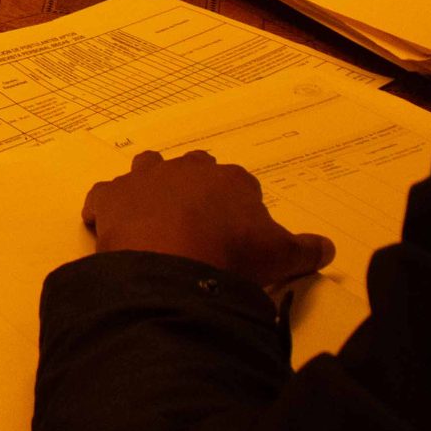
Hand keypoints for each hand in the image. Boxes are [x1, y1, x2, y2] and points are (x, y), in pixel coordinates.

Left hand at [82, 149, 334, 290]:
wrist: (174, 263)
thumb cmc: (233, 255)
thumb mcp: (281, 256)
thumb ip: (304, 250)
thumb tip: (326, 248)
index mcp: (231, 181)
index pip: (239, 184)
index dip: (238, 205)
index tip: (238, 229)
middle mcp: (187, 171)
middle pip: (193, 167)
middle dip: (195, 186)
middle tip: (197, 219)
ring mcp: (146, 181)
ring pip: (147, 167)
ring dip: (150, 186)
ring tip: (154, 214)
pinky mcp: (112, 198)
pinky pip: (104, 196)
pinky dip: (105, 208)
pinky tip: (107, 225)